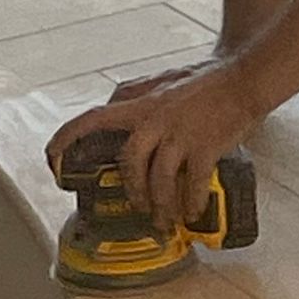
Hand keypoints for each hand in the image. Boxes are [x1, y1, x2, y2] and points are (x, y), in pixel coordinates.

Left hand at [48, 58, 256, 235]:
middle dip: (132, 191)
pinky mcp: (205, 146)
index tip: (52, 159)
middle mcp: (156, 119)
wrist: (246, 78)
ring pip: (159, 179)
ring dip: (160, 205)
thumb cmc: (207, 80)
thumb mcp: (161, 80)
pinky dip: (190, 202)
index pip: (93, 119)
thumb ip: (136, 94)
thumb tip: (111, 107)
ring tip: (166, 220)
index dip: (67, 139)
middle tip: (139, 208)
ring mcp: (181, 134)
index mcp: (142, 104)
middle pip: (129, 162)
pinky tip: (192, 213)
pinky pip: (192, 183)